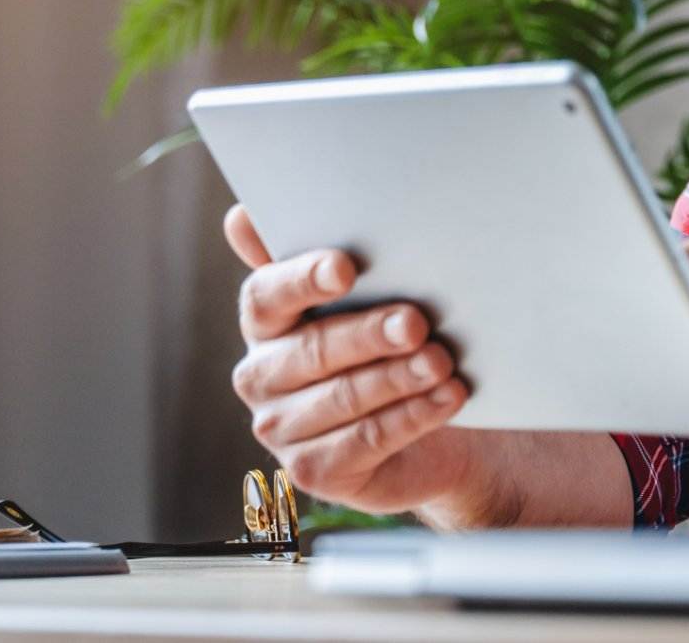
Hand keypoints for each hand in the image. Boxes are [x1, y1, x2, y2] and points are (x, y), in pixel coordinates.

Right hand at [223, 205, 505, 520]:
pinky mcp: (315, 472)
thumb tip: (242, 217)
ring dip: (398, 378)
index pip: (266, 296)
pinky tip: (447, 396)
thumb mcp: (366, 296)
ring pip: (342, 398)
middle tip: (416, 322)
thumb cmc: (390, 345)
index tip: (345, 268)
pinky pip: (366, 441)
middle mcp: (262, 376)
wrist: (431, 423)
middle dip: (369, 334)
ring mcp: (283, 429)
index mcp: (265, 323)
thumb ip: (315, 258)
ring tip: (441, 361)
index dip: (303, 279)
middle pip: (312, 350)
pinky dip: (412, 416)